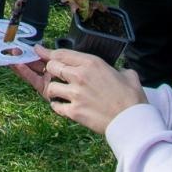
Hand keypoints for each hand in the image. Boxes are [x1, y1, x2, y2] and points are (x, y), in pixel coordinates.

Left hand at [31, 45, 147, 133]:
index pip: (62, 54)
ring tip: (60, 93)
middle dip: (51, 70)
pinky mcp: (74, 111)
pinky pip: (56, 106)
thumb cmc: (132, 98)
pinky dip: (57, 106)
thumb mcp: (128, 75)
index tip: (39, 50)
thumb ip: (118, 70)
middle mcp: (80, 76)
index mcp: (92, 63)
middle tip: (55, 75)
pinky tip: (63, 106)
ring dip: (54, 90)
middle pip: (52, 67)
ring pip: (51, 87)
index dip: (48, 52)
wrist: (132, 121)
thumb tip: (120, 72)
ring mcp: (75, 94)